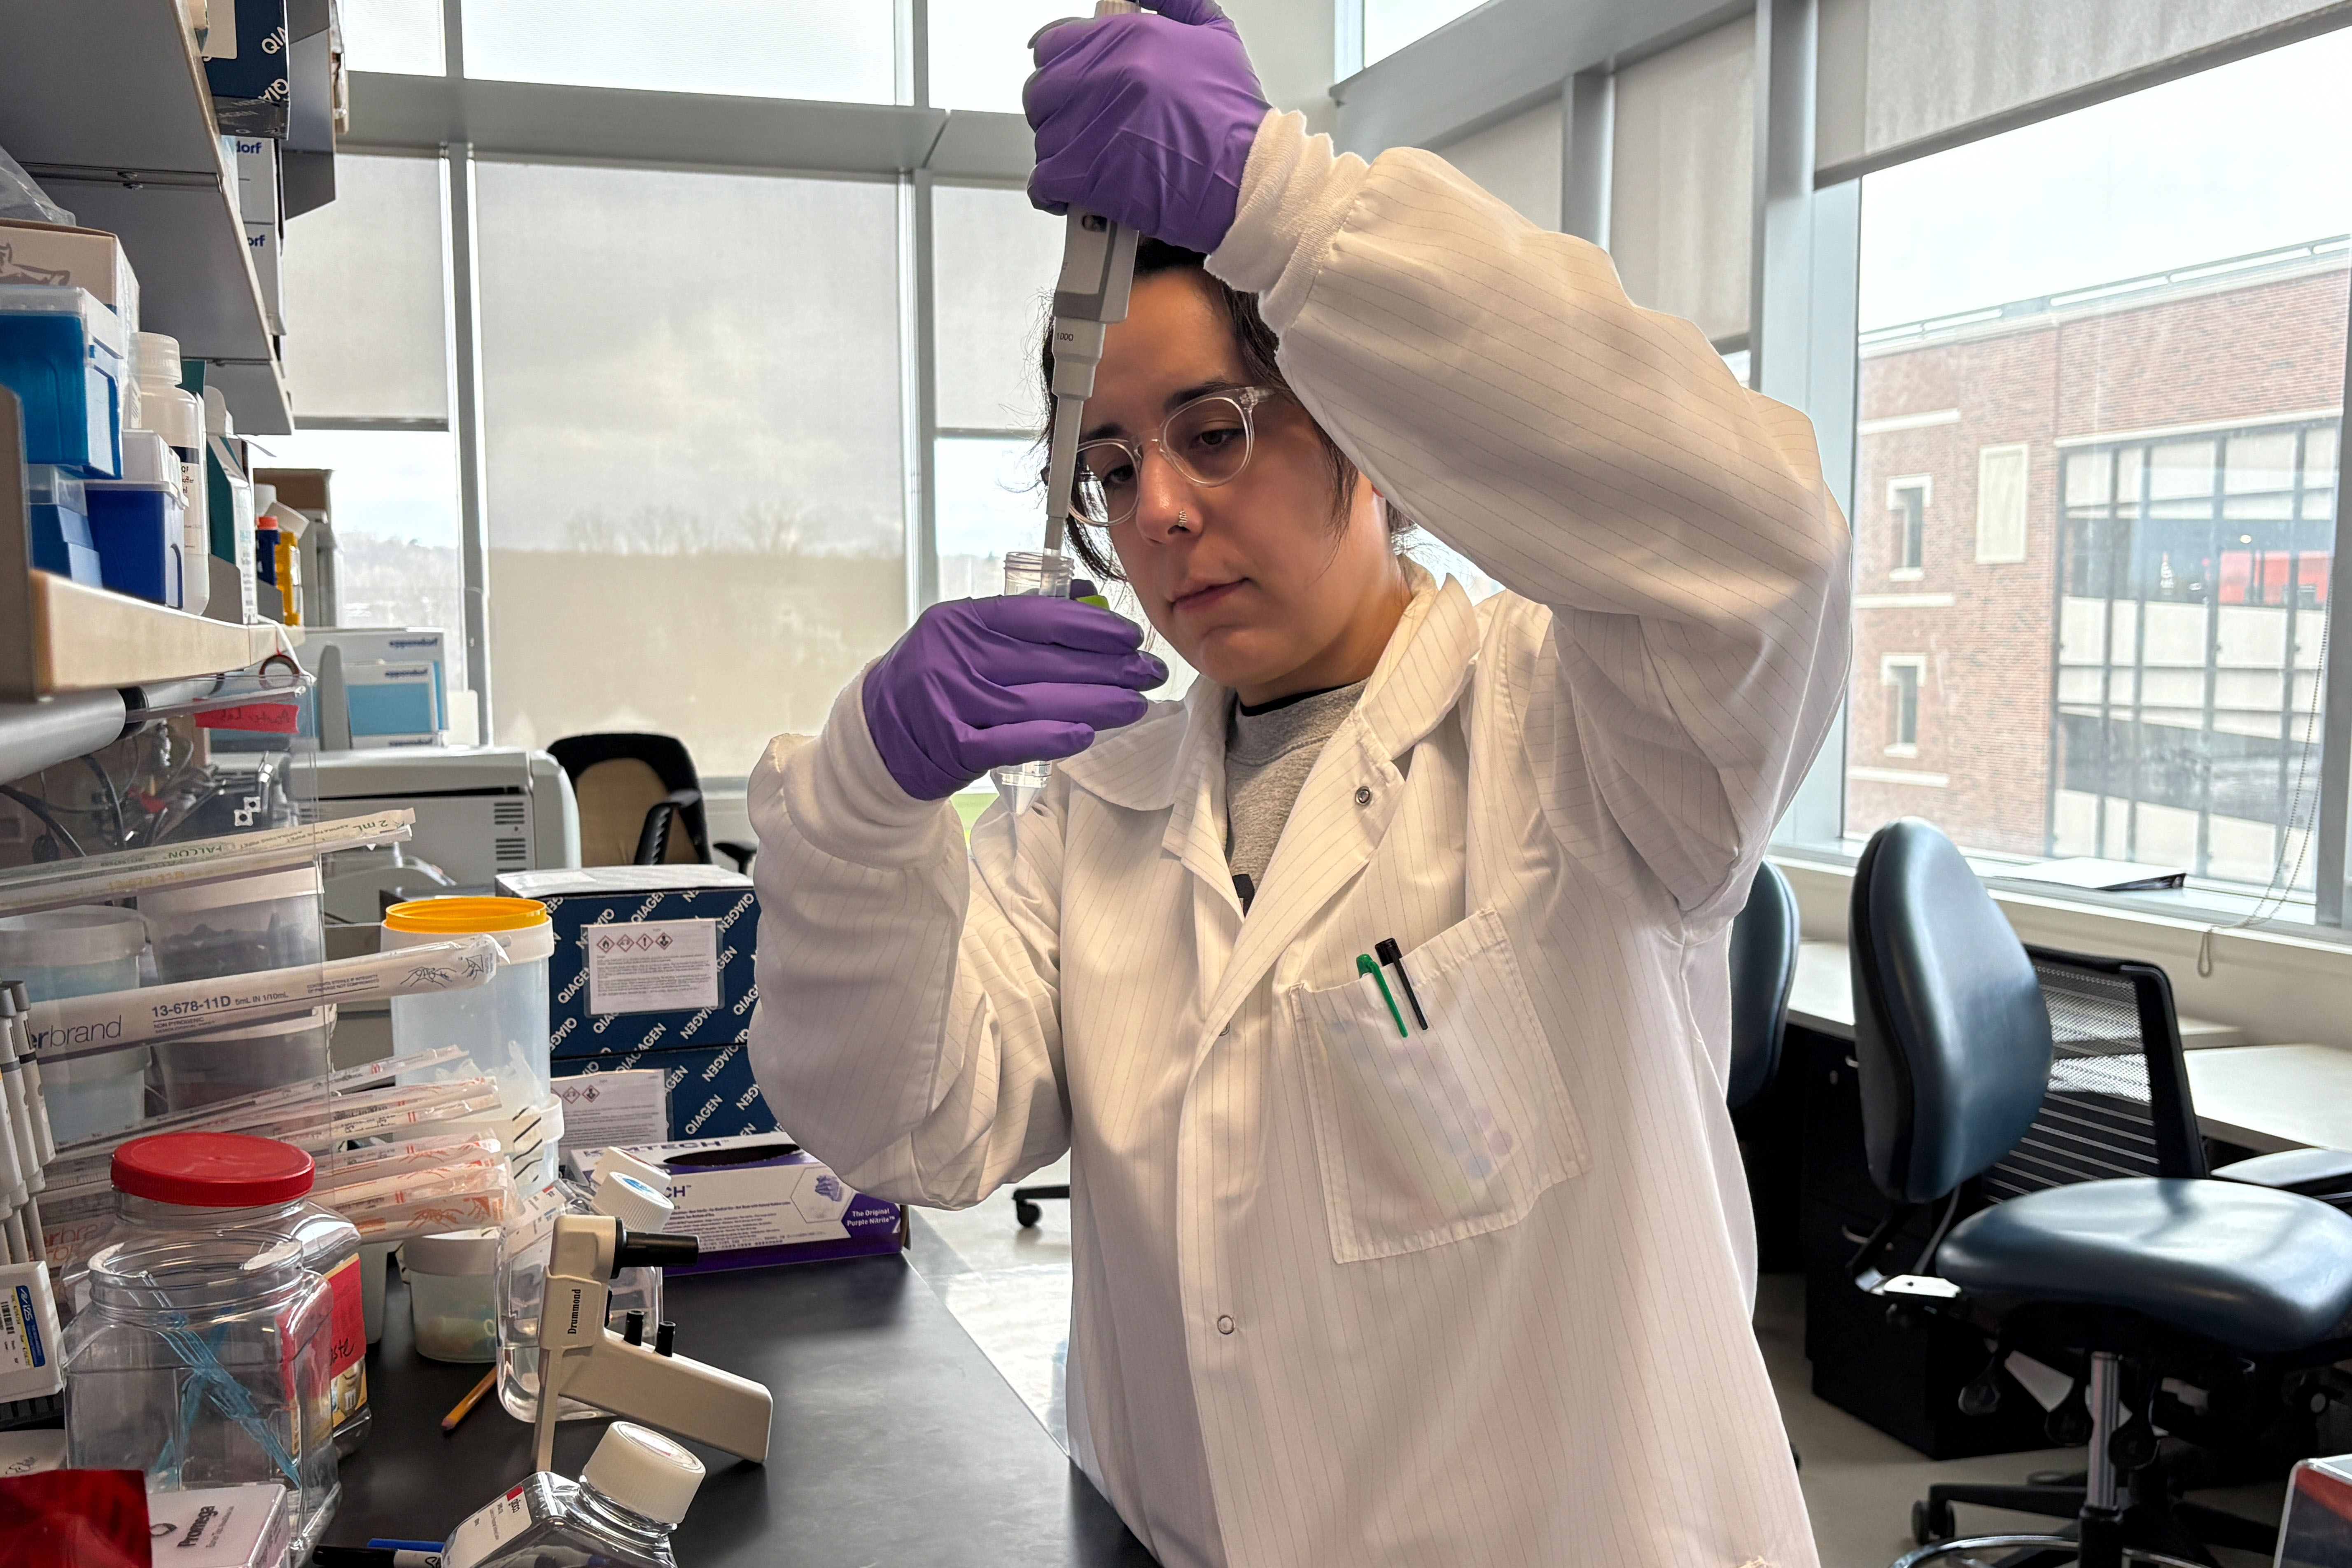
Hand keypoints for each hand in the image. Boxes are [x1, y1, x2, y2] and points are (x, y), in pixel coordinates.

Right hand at [862, 583, 1168, 800]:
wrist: (879, 737)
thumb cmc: (933, 682)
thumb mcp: (964, 638)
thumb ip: (1021, 618)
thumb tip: (1088, 599)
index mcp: (959, 622)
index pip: (1035, 617)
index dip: (1089, 627)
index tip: (1130, 636)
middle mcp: (953, 659)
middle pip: (1045, 661)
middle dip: (1108, 667)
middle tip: (1149, 673)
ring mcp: (951, 705)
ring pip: (1036, 702)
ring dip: (1095, 704)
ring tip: (1135, 703)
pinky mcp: (952, 750)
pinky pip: (1011, 743)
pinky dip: (1051, 738)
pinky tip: (1086, 734)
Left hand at [1025, 0, 1267, 253]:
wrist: (1247, 180)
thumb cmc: (1234, 118)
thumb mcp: (1215, 36)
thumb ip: (1174, 3)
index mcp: (1126, 39)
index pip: (1053, 44)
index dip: (1063, 67)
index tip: (1076, 86)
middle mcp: (1103, 77)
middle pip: (1041, 91)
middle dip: (1059, 111)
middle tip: (1087, 127)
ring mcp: (1090, 127)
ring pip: (1043, 136)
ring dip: (1063, 152)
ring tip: (1096, 161)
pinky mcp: (1086, 175)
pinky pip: (1042, 180)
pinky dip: (1052, 191)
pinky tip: (1075, 192)